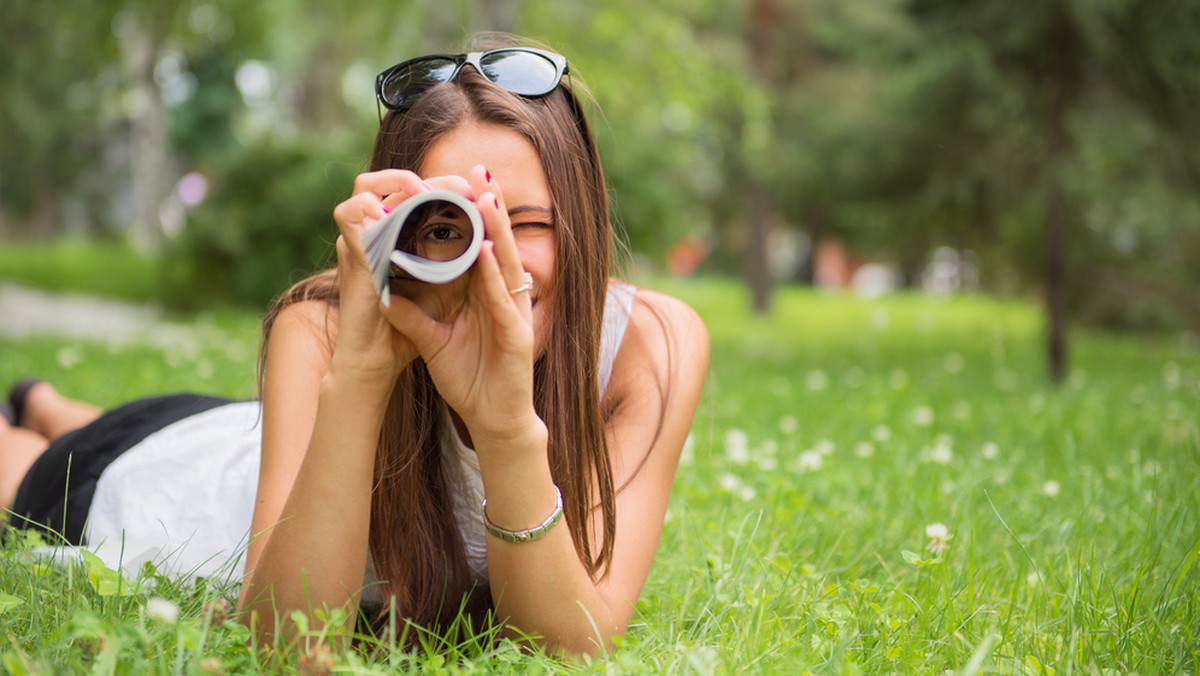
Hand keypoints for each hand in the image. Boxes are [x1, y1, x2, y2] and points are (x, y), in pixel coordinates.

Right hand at [329, 169, 471, 386]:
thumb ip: (457, 260)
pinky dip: (373, 208)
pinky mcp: (347, 256)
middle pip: (392, 181)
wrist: (375, 363)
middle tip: (463, 187)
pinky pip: (353, 216)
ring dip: (400, 182)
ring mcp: (355, 241)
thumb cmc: (405, 329)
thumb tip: (492, 237)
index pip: (413, 191)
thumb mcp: (440, 287)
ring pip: (365, 187)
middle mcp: (371, 233)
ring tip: (433, 194)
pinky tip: (405, 213)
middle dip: (429, 178)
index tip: (476, 189)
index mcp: (392, 236)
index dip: (443, 184)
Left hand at [379, 165, 540, 441]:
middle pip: (497, 246)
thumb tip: (384, 294)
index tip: (458, 184)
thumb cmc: (470, 381)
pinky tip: (487, 250)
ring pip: (506, 264)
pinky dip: (495, 275)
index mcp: (486, 297)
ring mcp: (513, 314)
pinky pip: (503, 299)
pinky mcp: (517, 335)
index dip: (472, 217)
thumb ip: (412, 318)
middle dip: (490, 209)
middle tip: (478, 171)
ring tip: (485, 195)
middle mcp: (503, 299)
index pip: (480, 248)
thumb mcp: (434, 343)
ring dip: (497, 230)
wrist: (493, 423)